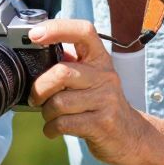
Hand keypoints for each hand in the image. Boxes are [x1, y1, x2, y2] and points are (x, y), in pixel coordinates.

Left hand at [25, 18, 144, 162]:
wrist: (129, 136)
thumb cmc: (101, 105)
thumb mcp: (91, 79)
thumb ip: (69, 65)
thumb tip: (37, 52)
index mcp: (99, 59)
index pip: (83, 31)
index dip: (57, 28)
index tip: (34, 35)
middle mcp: (105, 76)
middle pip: (62, 73)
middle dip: (40, 88)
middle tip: (35, 98)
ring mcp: (106, 100)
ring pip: (59, 102)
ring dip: (46, 112)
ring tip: (49, 116)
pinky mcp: (102, 123)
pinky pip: (64, 123)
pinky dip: (51, 128)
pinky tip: (53, 129)